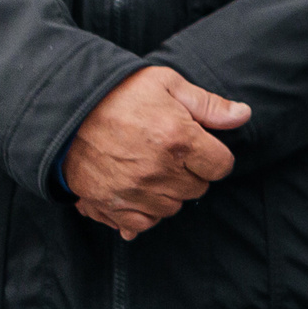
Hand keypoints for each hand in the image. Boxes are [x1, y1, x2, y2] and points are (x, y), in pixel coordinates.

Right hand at [64, 67, 251, 239]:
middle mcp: (158, 170)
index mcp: (178, 139)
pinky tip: (137, 190)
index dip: (214, 156)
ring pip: (172, 208)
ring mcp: (133, 191)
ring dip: (168, 192)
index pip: (221, 166)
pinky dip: (143, 211)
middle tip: (171, 154)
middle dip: (191, 172)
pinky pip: (142, 223)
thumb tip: (243, 115)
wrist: (64, 111)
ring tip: (151, 168)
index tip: (199, 147)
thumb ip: (208, 105)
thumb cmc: (118, 94)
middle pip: (198, 188)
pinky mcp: (110, 205)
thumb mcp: (167, 84)